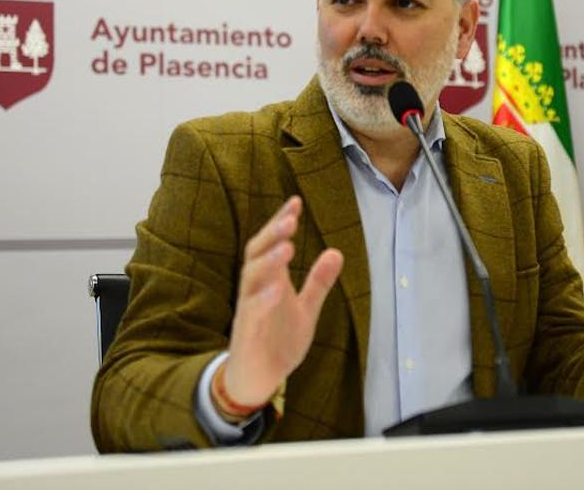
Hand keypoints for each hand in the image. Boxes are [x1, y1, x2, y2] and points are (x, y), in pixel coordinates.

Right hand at [221, 196, 343, 410]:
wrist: (258, 380)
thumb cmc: (277, 340)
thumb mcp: (306, 309)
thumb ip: (318, 282)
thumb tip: (336, 252)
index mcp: (268, 280)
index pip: (270, 244)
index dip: (281, 223)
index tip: (295, 202)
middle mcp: (255, 289)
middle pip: (257, 253)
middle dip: (272, 233)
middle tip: (291, 218)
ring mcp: (249, 309)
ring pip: (251, 278)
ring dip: (269, 260)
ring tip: (288, 245)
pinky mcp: (246, 332)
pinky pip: (251, 312)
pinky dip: (263, 299)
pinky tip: (277, 288)